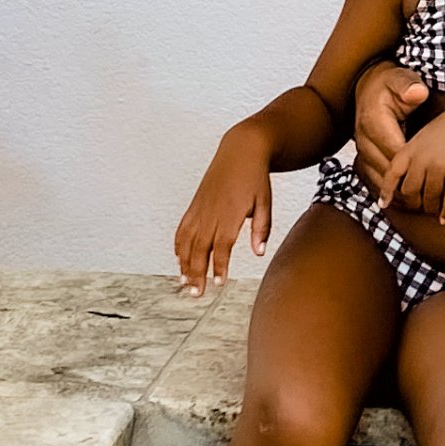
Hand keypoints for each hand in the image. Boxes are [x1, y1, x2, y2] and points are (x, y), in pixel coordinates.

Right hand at [174, 124, 271, 294]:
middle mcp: (211, 212)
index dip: (219, 265)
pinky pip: (182, 229)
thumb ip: (262, 228)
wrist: (241, 150)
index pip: (222, 245)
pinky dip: (179, 246)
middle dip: (197, 272)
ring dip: (185, 263)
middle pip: (200, 248)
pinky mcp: (194, 205)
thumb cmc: (255, 177)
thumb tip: (259, 252)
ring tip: (185, 284)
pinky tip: (179, 260)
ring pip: (187, 241)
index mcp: (230, 213)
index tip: (219, 283)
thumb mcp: (265, 201)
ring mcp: (199, 208)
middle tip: (196, 294)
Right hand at [354, 63, 427, 197]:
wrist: (369, 87)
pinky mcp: (363, 157)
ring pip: (379, 180)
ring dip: (399, 193)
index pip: (396, 152)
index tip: (438, 174)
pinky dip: (390, 192)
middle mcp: (363, 139)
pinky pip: (374, 180)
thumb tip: (417, 93)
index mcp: (374, 122)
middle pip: (387, 171)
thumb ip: (409, 86)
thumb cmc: (390, 85)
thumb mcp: (400, 79)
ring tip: (423, 204)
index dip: (416, 167)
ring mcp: (362, 151)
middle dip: (410, 185)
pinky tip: (408, 200)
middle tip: (434, 196)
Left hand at [380, 98, 444, 222]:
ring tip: (436, 212)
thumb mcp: (428, 135)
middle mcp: (423, 158)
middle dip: (414, 205)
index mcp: (412, 147)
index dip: (386, 191)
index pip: (392, 174)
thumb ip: (416, 154)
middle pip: (409, 192)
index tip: (384, 204)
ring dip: (433, 209)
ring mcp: (440, 166)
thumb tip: (411, 179)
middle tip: (421, 208)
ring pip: (430, 199)